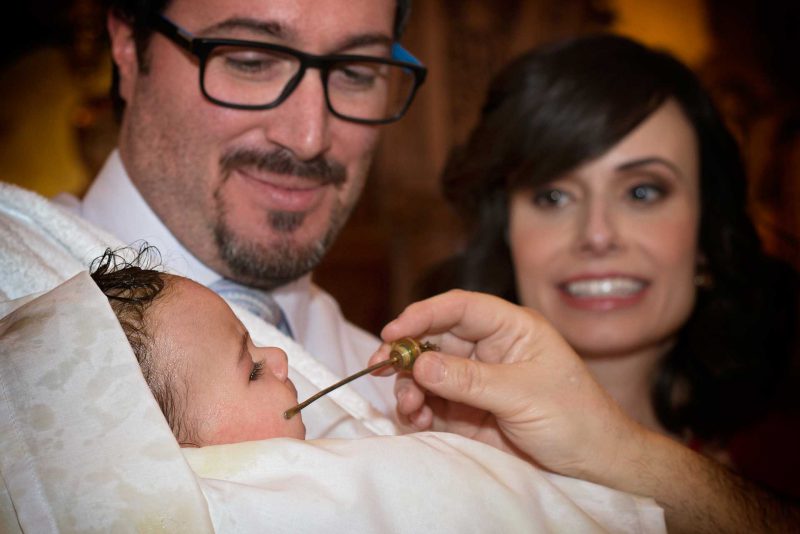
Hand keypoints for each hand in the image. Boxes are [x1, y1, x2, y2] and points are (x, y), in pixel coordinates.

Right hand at [370, 289, 643, 479]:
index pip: (460, 308)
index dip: (423, 313)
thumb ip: (470, 379)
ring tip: (409, 405)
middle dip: (405, 353)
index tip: (393, 330)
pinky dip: (417, 409)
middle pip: (434, 340)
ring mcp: (475, 381)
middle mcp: (488, 349)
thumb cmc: (575, 416)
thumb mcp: (523, 394)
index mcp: (510, 329)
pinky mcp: (467, 411)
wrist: (594, 462)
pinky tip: (416, 418)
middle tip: (379, 367)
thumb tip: (420, 363)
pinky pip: (431, 403)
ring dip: (409, 385)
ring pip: (427, 373)